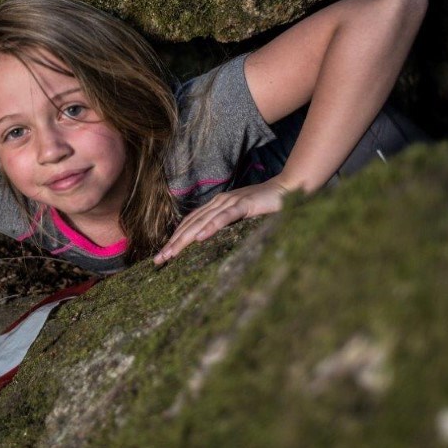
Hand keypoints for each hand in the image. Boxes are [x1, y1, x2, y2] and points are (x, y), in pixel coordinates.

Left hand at [153, 178, 288, 265]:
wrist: (288, 188)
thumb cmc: (266, 206)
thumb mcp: (242, 219)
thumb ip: (228, 227)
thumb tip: (211, 243)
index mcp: (216, 206)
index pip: (190, 223)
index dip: (175, 238)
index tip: (162, 255)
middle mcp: (219, 202)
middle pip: (191, 224)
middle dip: (173, 242)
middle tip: (159, 259)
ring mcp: (230, 202)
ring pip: (202, 222)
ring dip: (185, 238)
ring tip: (171, 252)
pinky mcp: (244, 204)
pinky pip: (224, 217)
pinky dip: (211, 227)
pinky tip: (200, 237)